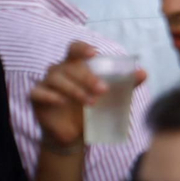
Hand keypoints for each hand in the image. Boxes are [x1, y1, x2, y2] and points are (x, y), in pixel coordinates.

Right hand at [29, 42, 144, 149]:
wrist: (74, 132)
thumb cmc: (91, 107)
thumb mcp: (110, 96)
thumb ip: (126, 84)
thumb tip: (143, 73)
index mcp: (75, 65)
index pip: (75, 49)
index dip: (82, 48)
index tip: (93, 53)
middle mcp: (59, 70)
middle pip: (70, 66)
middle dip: (87, 77)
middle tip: (103, 90)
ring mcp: (46, 83)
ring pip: (56, 78)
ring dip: (74, 89)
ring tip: (91, 102)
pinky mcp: (36, 97)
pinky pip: (38, 92)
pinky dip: (50, 95)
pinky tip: (61, 102)